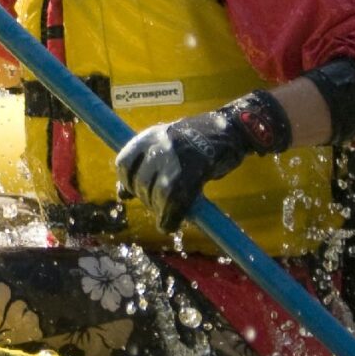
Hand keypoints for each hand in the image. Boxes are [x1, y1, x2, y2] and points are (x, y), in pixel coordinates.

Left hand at [115, 111, 255, 231]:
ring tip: (167, 215)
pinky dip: (170, 219)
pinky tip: (170, 225)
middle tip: (159, 205)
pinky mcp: (193, 174)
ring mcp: (176, 158)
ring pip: (157, 194)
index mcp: (151, 135)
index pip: (124, 163)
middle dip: (147, 199)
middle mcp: (160, 144)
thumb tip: (123, 194)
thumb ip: (146, 163)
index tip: (130, 193)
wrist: (231, 129)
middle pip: (140, 182)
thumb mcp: (167, 142)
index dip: (126, 183)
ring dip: (159, 210)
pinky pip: (175, 203)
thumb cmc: (199, 140)